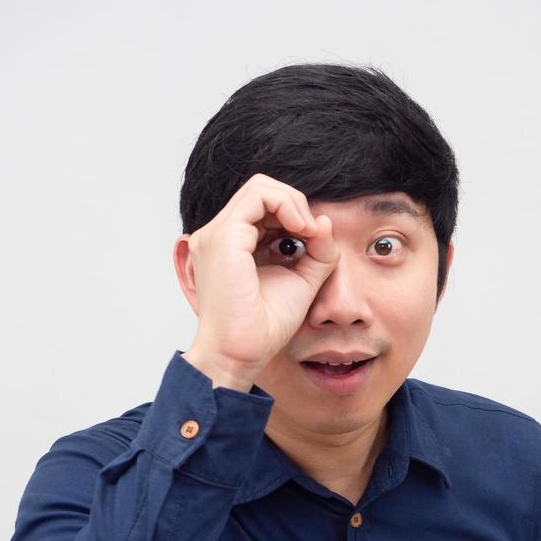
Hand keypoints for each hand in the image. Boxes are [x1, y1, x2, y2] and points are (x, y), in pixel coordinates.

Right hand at [178, 173, 338, 389]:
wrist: (241, 354)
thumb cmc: (263, 328)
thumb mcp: (300, 281)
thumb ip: (316, 252)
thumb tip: (324, 221)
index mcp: (231, 246)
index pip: (263, 207)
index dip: (294, 214)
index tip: (314, 240)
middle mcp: (218, 235)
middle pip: (262, 191)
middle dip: (295, 204)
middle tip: (313, 233)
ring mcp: (217, 234)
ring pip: (260, 187)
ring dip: (293, 203)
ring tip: (308, 231)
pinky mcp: (224, 237)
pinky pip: (259, 196)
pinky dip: (288, 206)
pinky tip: (302, 230)